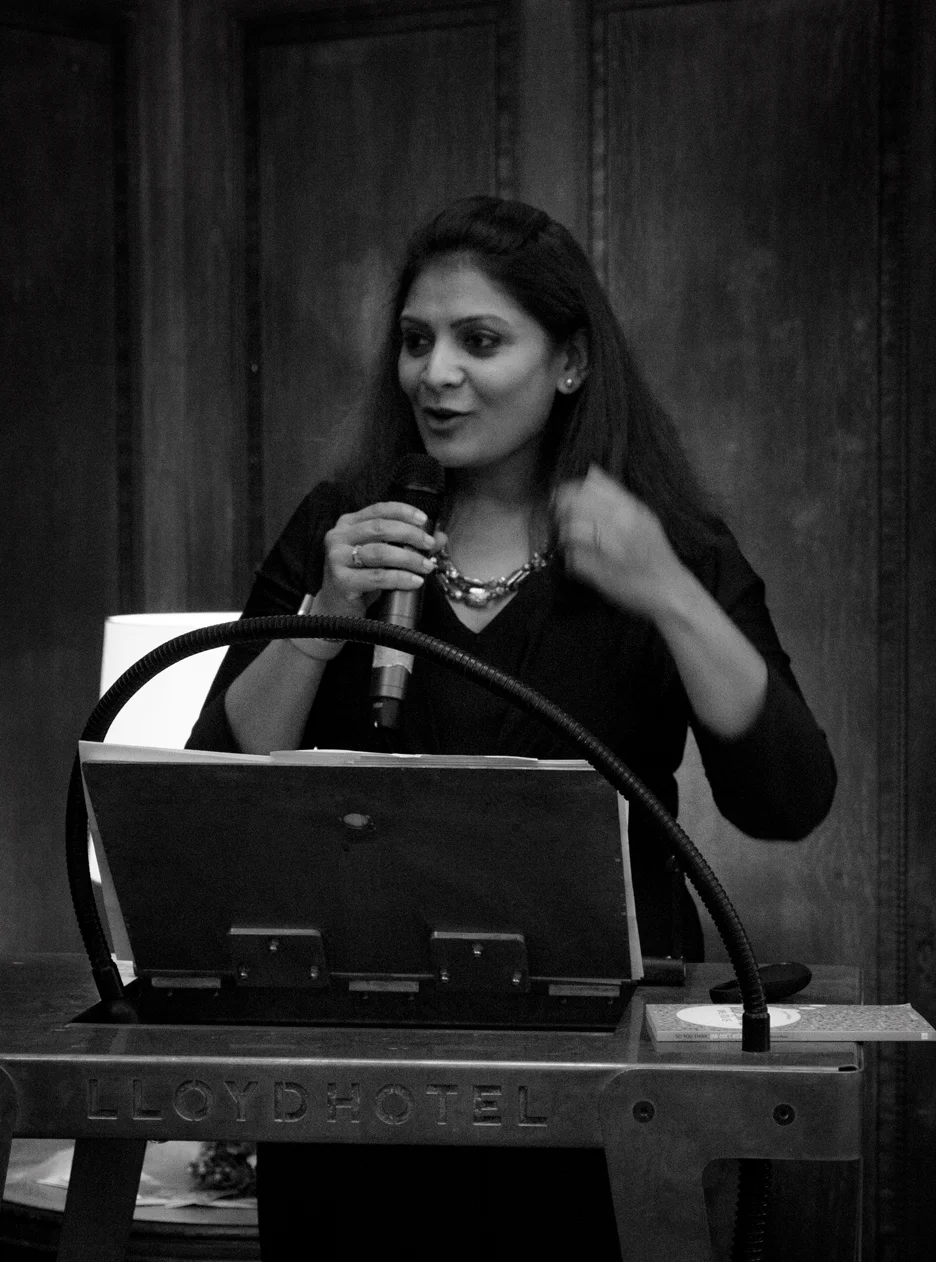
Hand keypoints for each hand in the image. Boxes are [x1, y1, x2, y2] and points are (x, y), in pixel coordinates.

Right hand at [314, 501, 446, 617]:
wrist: (337, 609)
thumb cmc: (361, 578)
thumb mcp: (382, 557)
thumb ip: (408, 543)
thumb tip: (439, 537)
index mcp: (348, 524)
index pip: (378, 510)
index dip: (403, 512)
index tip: (424, 520)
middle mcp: (338, 537)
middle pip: (380, 528)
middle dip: (410, 534)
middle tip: (429, 545)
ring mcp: (337, 559)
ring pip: (380, 552)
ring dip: (409, 558)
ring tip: (427, 566)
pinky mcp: (341, 581)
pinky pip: (377, 577)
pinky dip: (400, 578)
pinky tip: (415, 581)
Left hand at [553, 465, 683, 620]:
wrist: (669, 590)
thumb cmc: (655, 554)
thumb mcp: (643, 517)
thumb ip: (617, 495)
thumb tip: (591, 471)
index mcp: (630, 509)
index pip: (589, 487)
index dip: (568, 490)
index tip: (562, 498)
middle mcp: (620, 525)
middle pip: (574, 506)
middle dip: (560, 512)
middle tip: (558, 519)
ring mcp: (609, 549)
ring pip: (569, 531)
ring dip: (563, 536)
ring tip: (567, 542)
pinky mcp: (600, 573)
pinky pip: (572, 558)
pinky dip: (570, 559)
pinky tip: (576, 560)